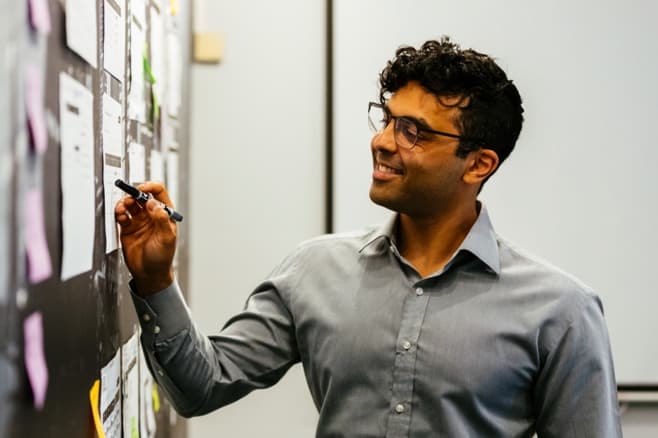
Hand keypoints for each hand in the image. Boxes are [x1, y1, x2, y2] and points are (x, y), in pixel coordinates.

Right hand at [114, 181, 176, 295]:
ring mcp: (139, 221)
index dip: (150, 187)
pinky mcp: (127, 228)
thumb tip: (153, 202)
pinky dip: (119, 212)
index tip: (142, 188)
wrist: (149, 274)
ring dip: (125, 202)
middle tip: (130, 198)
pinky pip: (122, 215)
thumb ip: (161, 219)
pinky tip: (120, 215)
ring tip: (122, 207)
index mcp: (165, 214)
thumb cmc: (162, 258)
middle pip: (142, 196)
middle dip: (135, 194)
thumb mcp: (166, 238)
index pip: (158, 193)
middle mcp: (151, 215)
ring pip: (130, 204)